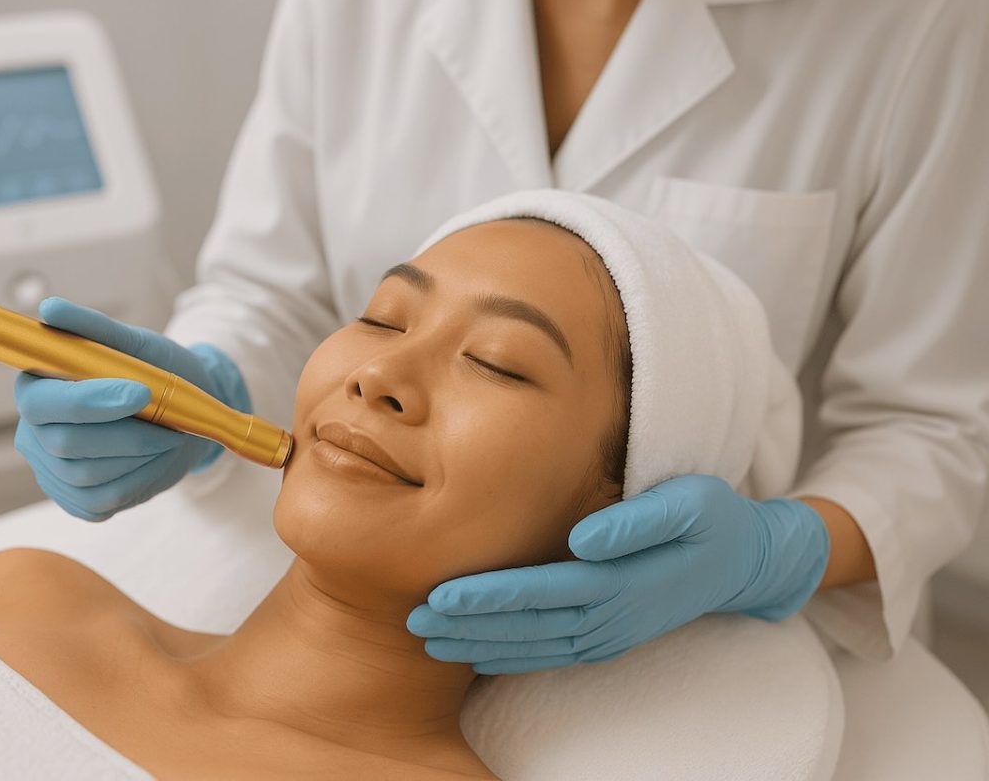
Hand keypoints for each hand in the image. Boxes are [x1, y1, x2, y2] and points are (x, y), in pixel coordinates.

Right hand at [13, 297, 249, 520]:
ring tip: (166, 434)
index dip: (89, 401)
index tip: (140, 392)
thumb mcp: (135, 345)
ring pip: (89, 475)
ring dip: (140, 455)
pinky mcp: (77, 502)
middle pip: (65, 444)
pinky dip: (141, 479)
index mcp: (35, 387)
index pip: (42, 403)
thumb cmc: (155, 373)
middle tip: (168, 420)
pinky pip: (105, 500)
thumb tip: (50, 309)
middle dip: (127, 433)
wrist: (184, 416)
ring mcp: (53, 472)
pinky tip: (154, 456)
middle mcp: (33, 433)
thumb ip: (92, 328)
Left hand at [407, 474, 829, 673]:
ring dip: (479, 644)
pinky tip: (476, 654)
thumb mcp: (690, 504)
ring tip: (429, 638)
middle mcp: (610, 617)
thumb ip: (636, 521)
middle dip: (466, 626)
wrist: (748, 563)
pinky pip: (551, 654)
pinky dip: (511, 658)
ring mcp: (609, 634)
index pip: (541, 593)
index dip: (488, 597)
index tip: (440, 596)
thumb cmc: (714, 520)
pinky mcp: (609, 637)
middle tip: (413, 622)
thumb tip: (580, 539)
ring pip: (532, 646)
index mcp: (621, 582)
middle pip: (526, 626)